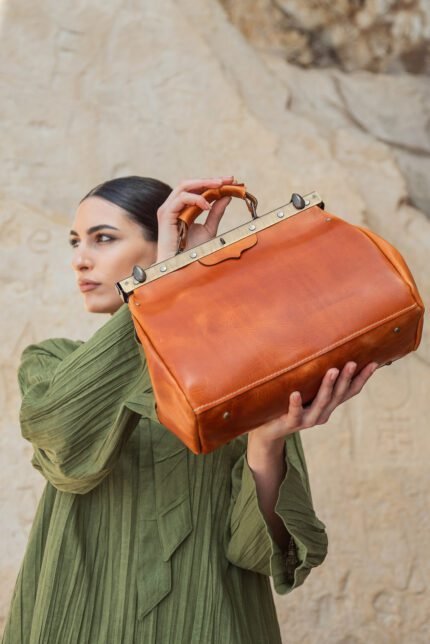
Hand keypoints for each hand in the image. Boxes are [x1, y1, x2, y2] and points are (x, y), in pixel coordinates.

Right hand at [156, 176, 234, 261]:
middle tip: (228, 179)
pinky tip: (207, 206)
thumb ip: (216, 212)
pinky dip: (196, 199)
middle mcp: (174, 205)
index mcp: (183, 208)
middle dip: (210, 180)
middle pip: (191, 183)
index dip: (213, 183)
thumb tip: (227, 196)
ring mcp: (168, 209)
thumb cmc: (192, 252)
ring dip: (204, 184)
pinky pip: (181, 199)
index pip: (197, 189)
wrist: (180, 266)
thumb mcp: (209, 228)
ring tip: (220, 187)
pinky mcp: (166, 214)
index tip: (231, 181)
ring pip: (184, 186)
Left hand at [249, 361, 378, 445]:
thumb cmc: (288, 406)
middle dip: (346, 378)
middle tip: (352, 362)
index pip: (350, 391)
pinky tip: (296, 393)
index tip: (374, 363)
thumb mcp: (307, 392)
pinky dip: (296, 403)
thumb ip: (316, 379)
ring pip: (321, 402)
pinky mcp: (291, 423)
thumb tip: (325, 351)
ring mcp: (307, 420)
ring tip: (332, 370)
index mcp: (329, 406)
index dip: (362, 379)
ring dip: (327, 386)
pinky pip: (295, 413)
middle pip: (338, 395)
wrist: (269, 432)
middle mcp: (322, 413)